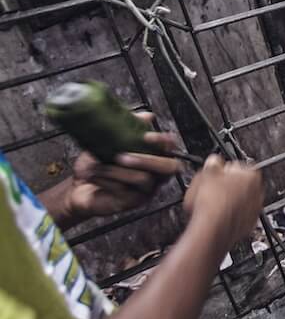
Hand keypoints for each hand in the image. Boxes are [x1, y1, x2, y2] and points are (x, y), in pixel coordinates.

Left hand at [59, 113, 180, 222]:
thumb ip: (129, 128)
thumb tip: (147, 116)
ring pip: (142, 178)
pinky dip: (106, 180)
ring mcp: (145, 191)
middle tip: (123, 156)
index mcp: (154, 159)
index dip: (165, 142)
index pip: (171, 149)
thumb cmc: (97, 165)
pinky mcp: (132, 202)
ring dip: (117, 170)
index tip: (148, 136)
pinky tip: (94, 175)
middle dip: (148, 160)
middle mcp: (155, 175)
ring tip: (99, 165)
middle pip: (169, 168)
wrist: (78, 187)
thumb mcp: (110, 142)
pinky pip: (124, 190)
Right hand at [183, 155, 263, 250]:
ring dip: (228, 201)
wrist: (213, 230)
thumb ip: (213, 164)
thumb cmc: (212, 202)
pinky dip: (231, 215)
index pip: (237, 167)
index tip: (215, 176)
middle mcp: (258, 191)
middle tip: (211, 191)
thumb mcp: (206, 175)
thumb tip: (214, 161)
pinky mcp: (250, 224)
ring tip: (212, 205)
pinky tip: (218, 215)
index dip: (223, 172)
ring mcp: (255, 209)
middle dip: (227, 187)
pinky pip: (239, 215)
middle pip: (239, 185)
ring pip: (239, 201)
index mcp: (251, 175)